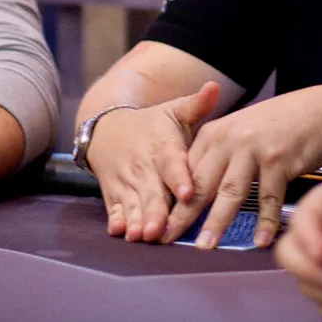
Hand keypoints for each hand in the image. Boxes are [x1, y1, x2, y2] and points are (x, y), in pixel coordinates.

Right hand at [86, 82, 217, 241]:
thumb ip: (196, 105)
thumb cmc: (152, 124)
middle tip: (160, 229)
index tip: (188, 192)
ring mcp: (126, 182)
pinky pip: (114, 209)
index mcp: (163, 148)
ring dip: (137, 220)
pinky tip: (118, 232)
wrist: (106, 129)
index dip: (179, 178)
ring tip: (142, 235)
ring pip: (132, 204)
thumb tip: (214, 86)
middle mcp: (143, 167)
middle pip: (151, 192)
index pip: (172, 164)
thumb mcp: (174, 111)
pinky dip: (115, 220)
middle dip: (155, 211)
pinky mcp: (113, 194)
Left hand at [165, 84, 321, 249]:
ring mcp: (254, 149)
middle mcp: (230, 140)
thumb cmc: (276, 126)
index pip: (186, 172)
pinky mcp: (279, 159)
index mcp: (213, 134)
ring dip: (216, 222)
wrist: (317, 110)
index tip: (160, 223)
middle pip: (201, 184)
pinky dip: (264, 221)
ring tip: (206, 246)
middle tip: (167, 239)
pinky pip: (268, 197)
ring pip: (230, 192)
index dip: (171, 200)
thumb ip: (215, 157)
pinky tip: (260, 240)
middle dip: (183, 215)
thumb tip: (192, 194)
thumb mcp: (238, 132)